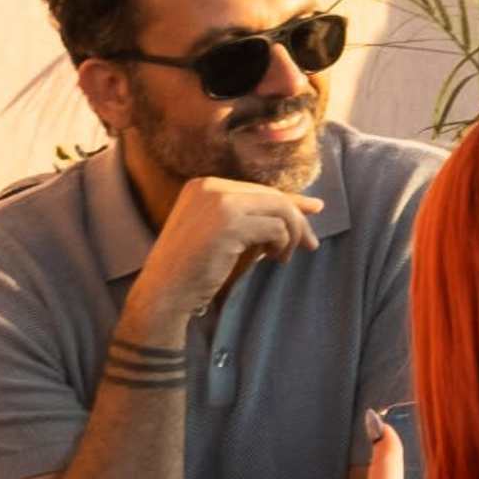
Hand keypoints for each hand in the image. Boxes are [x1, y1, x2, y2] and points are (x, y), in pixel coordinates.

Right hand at [133, 173, 316, 321]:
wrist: (164, 292)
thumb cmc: (193, 269)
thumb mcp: (222, 233)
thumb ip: (252, 218)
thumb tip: (306, 207)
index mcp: (204, 185)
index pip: (258, 190)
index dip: (289, 202)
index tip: (314, 210)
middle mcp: (210, 186)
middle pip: (272, 196)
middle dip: (297, 220)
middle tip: (310, 244)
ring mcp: (218, 201)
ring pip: (279, 209)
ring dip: (290, 236)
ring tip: (282, 257)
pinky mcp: (228, 222)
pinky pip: (276, 228)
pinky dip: (282, 244)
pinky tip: (272, 259)